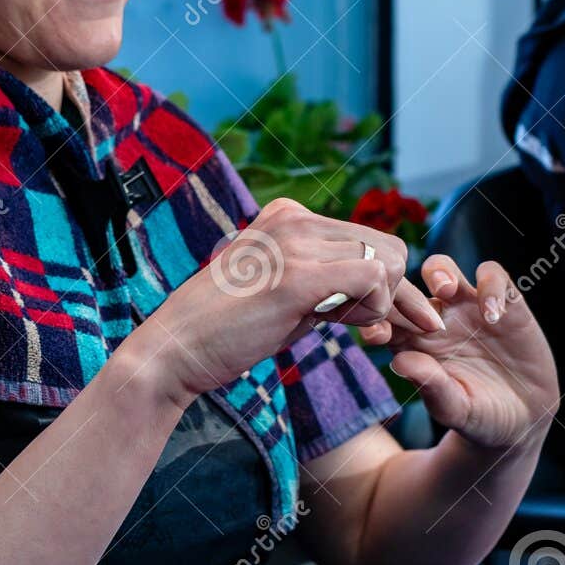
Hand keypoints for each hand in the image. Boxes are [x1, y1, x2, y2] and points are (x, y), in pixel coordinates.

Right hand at [128, 198, 444, 404]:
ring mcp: (295, 243)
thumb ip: (326, 279)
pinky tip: (348, 328)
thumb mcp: (284, 290)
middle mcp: (295, 218)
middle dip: (390, 295)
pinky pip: (373, 278)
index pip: (370, 238)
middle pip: (388, 248)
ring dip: (381, 305)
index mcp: (289, 215)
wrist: (175, 350)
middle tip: (366, 329)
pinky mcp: (297, 277)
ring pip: (387, 261)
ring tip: (351, 329)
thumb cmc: (229, 330)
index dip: (384, 283)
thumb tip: (382, 287)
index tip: (373, 319)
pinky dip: (374, 310)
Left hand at [362, 254, 558, 451]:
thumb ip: (431, 387)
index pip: (385, 320)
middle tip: (409, 309)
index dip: (376, 320)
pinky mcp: (503, 302)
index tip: (376, 336)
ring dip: (440, 272)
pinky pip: (492, 275)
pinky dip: (490, 287)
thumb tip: (399, 362)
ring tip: (446, 291)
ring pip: (442, 268)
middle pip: (406, 285)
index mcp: (414, 343)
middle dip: (400, 289)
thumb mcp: (457, 409)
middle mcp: (436, 319)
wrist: (524, 417)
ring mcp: (467, 306)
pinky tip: (494, 317)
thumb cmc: (481, 416)